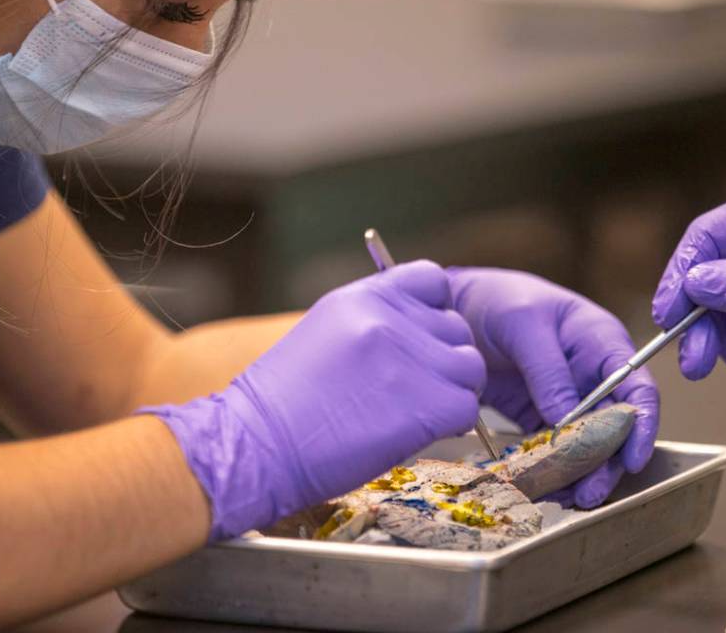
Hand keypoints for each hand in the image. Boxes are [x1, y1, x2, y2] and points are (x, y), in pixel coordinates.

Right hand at [139, 261, 485, 539]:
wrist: (255, 444)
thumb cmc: (281, 402)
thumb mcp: (326, 332)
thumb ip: (374, 320)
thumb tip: (418, 332)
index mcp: (364, 296)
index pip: (434, 280)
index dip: (436, 312)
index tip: (422, 339)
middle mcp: (391, 319)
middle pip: (458, 328)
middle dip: (442, 359)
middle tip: (411, 389)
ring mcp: (410, 359)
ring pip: (470, 368)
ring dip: (452, 392)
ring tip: (413, 411)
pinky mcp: (426, 404)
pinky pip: (467, 408)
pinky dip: (452, 424)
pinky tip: (417, 432)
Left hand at [447, 267, 659, 508]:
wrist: (455, 308)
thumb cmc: (498, 299)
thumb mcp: (523, 323)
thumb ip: (547, 369)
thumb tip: (566, 420)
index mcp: (600, 342)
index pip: (636, 387)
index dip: (641, 424)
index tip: (632, 458)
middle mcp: (591, 375)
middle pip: (614, 426)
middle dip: (607, 462)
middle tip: (590, 493)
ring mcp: (566, 398)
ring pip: (585, 444)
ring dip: (580, 473)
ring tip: (569, 499)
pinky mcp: (539, 417)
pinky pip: (552, 448)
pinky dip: (550, 469)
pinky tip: (543, 488)